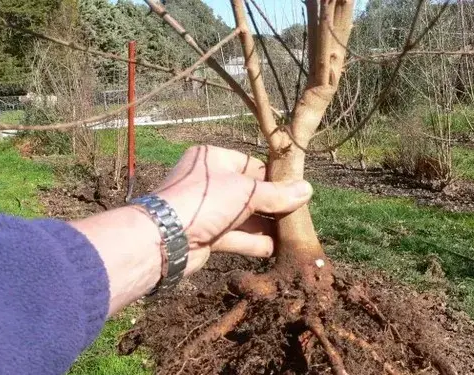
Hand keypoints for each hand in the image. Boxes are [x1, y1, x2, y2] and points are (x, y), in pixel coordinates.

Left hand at [156, 145, 312, 274]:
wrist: (165, 238)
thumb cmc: (205, 200)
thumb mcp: (246, 191)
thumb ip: (277, 194)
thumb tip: (308, 190)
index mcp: (214, 159)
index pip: (252, 165)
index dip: (275, 178)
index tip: (297, 190)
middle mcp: (210, 182)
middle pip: (250, 192)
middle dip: (273, 205)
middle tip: (299, 214)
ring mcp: (207, 210)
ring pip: (244, 217)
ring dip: (266, 226)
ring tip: (293, 233)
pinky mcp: (207, 235)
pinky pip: (236, 236)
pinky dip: (254, 242)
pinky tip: (276, 248)